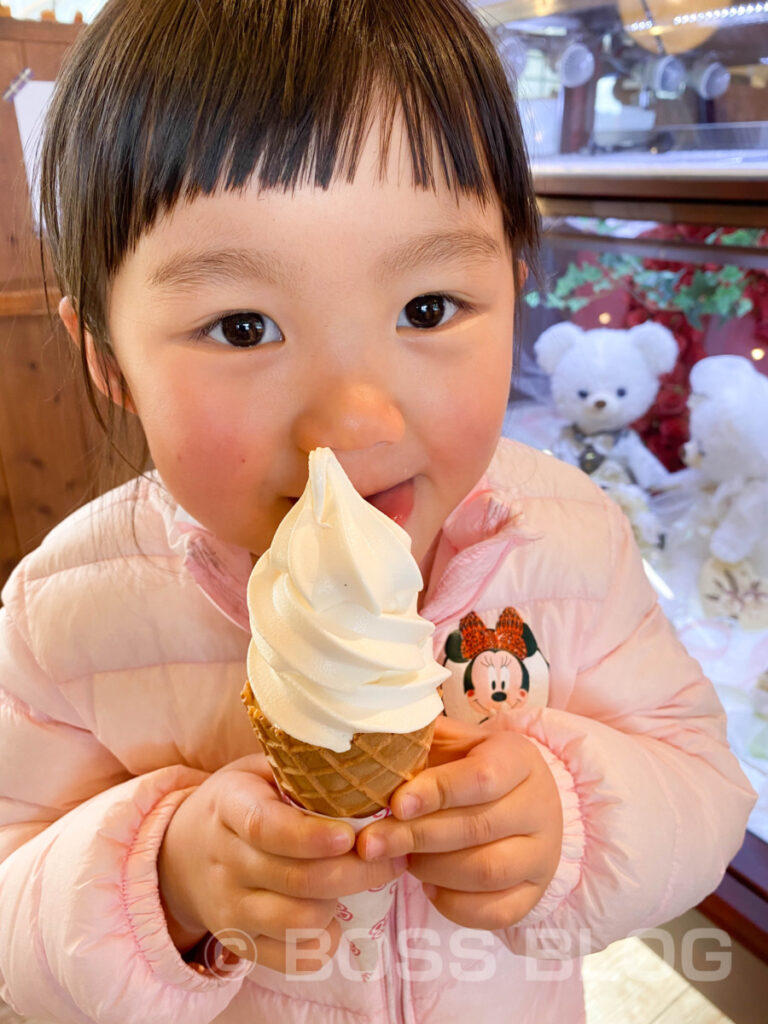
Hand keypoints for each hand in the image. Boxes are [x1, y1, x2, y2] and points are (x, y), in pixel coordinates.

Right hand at [158, 754, 406, 971]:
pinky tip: (336, 916)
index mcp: (228, 807)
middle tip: (395, 854)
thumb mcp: (258, 771)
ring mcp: (228, 907)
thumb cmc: (240, 801)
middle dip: (356, 871)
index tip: (351, 835)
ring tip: (364, 879)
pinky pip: (289, 958)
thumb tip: (365, 765)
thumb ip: (300, 771)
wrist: (182, 853)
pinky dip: (323, 941)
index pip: (265, 827)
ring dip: (342, 902)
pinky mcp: (237, 942)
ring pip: (297, 920)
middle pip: (295, 878)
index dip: (310, 836)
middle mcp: (224, 861)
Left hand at [357, 717, 562, 930]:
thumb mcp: (451, 744)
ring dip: (432, 870)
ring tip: (402, 860)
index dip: (437, 792)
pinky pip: (498, 912)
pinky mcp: (536, 893)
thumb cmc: (469, 767)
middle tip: (372, 843)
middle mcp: (541, 805)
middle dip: (417, 837)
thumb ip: (419, 743)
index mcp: (520, 758)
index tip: (396, 804)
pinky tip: (429, 886)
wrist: (517, 800)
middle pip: (479, 827)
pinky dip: (455, 905)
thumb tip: (371, 749)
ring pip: (488, 871)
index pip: (482, 777)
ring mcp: (544, 853)